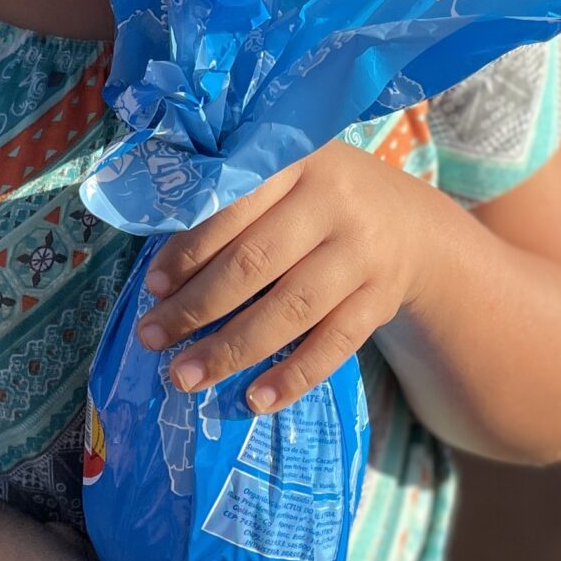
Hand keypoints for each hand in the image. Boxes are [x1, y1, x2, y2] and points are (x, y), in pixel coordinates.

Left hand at [138, 142, 438, 415]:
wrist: (407, 223)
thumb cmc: (316, 198)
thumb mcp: (285, 174)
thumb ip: (233, 201)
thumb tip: (162, 271)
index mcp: (298, 160)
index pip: (234, 205)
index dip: (189, 250)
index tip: (153, 287)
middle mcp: (335, 202)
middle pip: (256, 262)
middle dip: (197, 307)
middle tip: (152, 338)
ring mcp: (363, 253)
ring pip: (291, 309)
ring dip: (232, 349)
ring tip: (185, 377)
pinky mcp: (381, 299)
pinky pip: (334, 345)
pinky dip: (293, 377)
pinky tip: (255, 400)